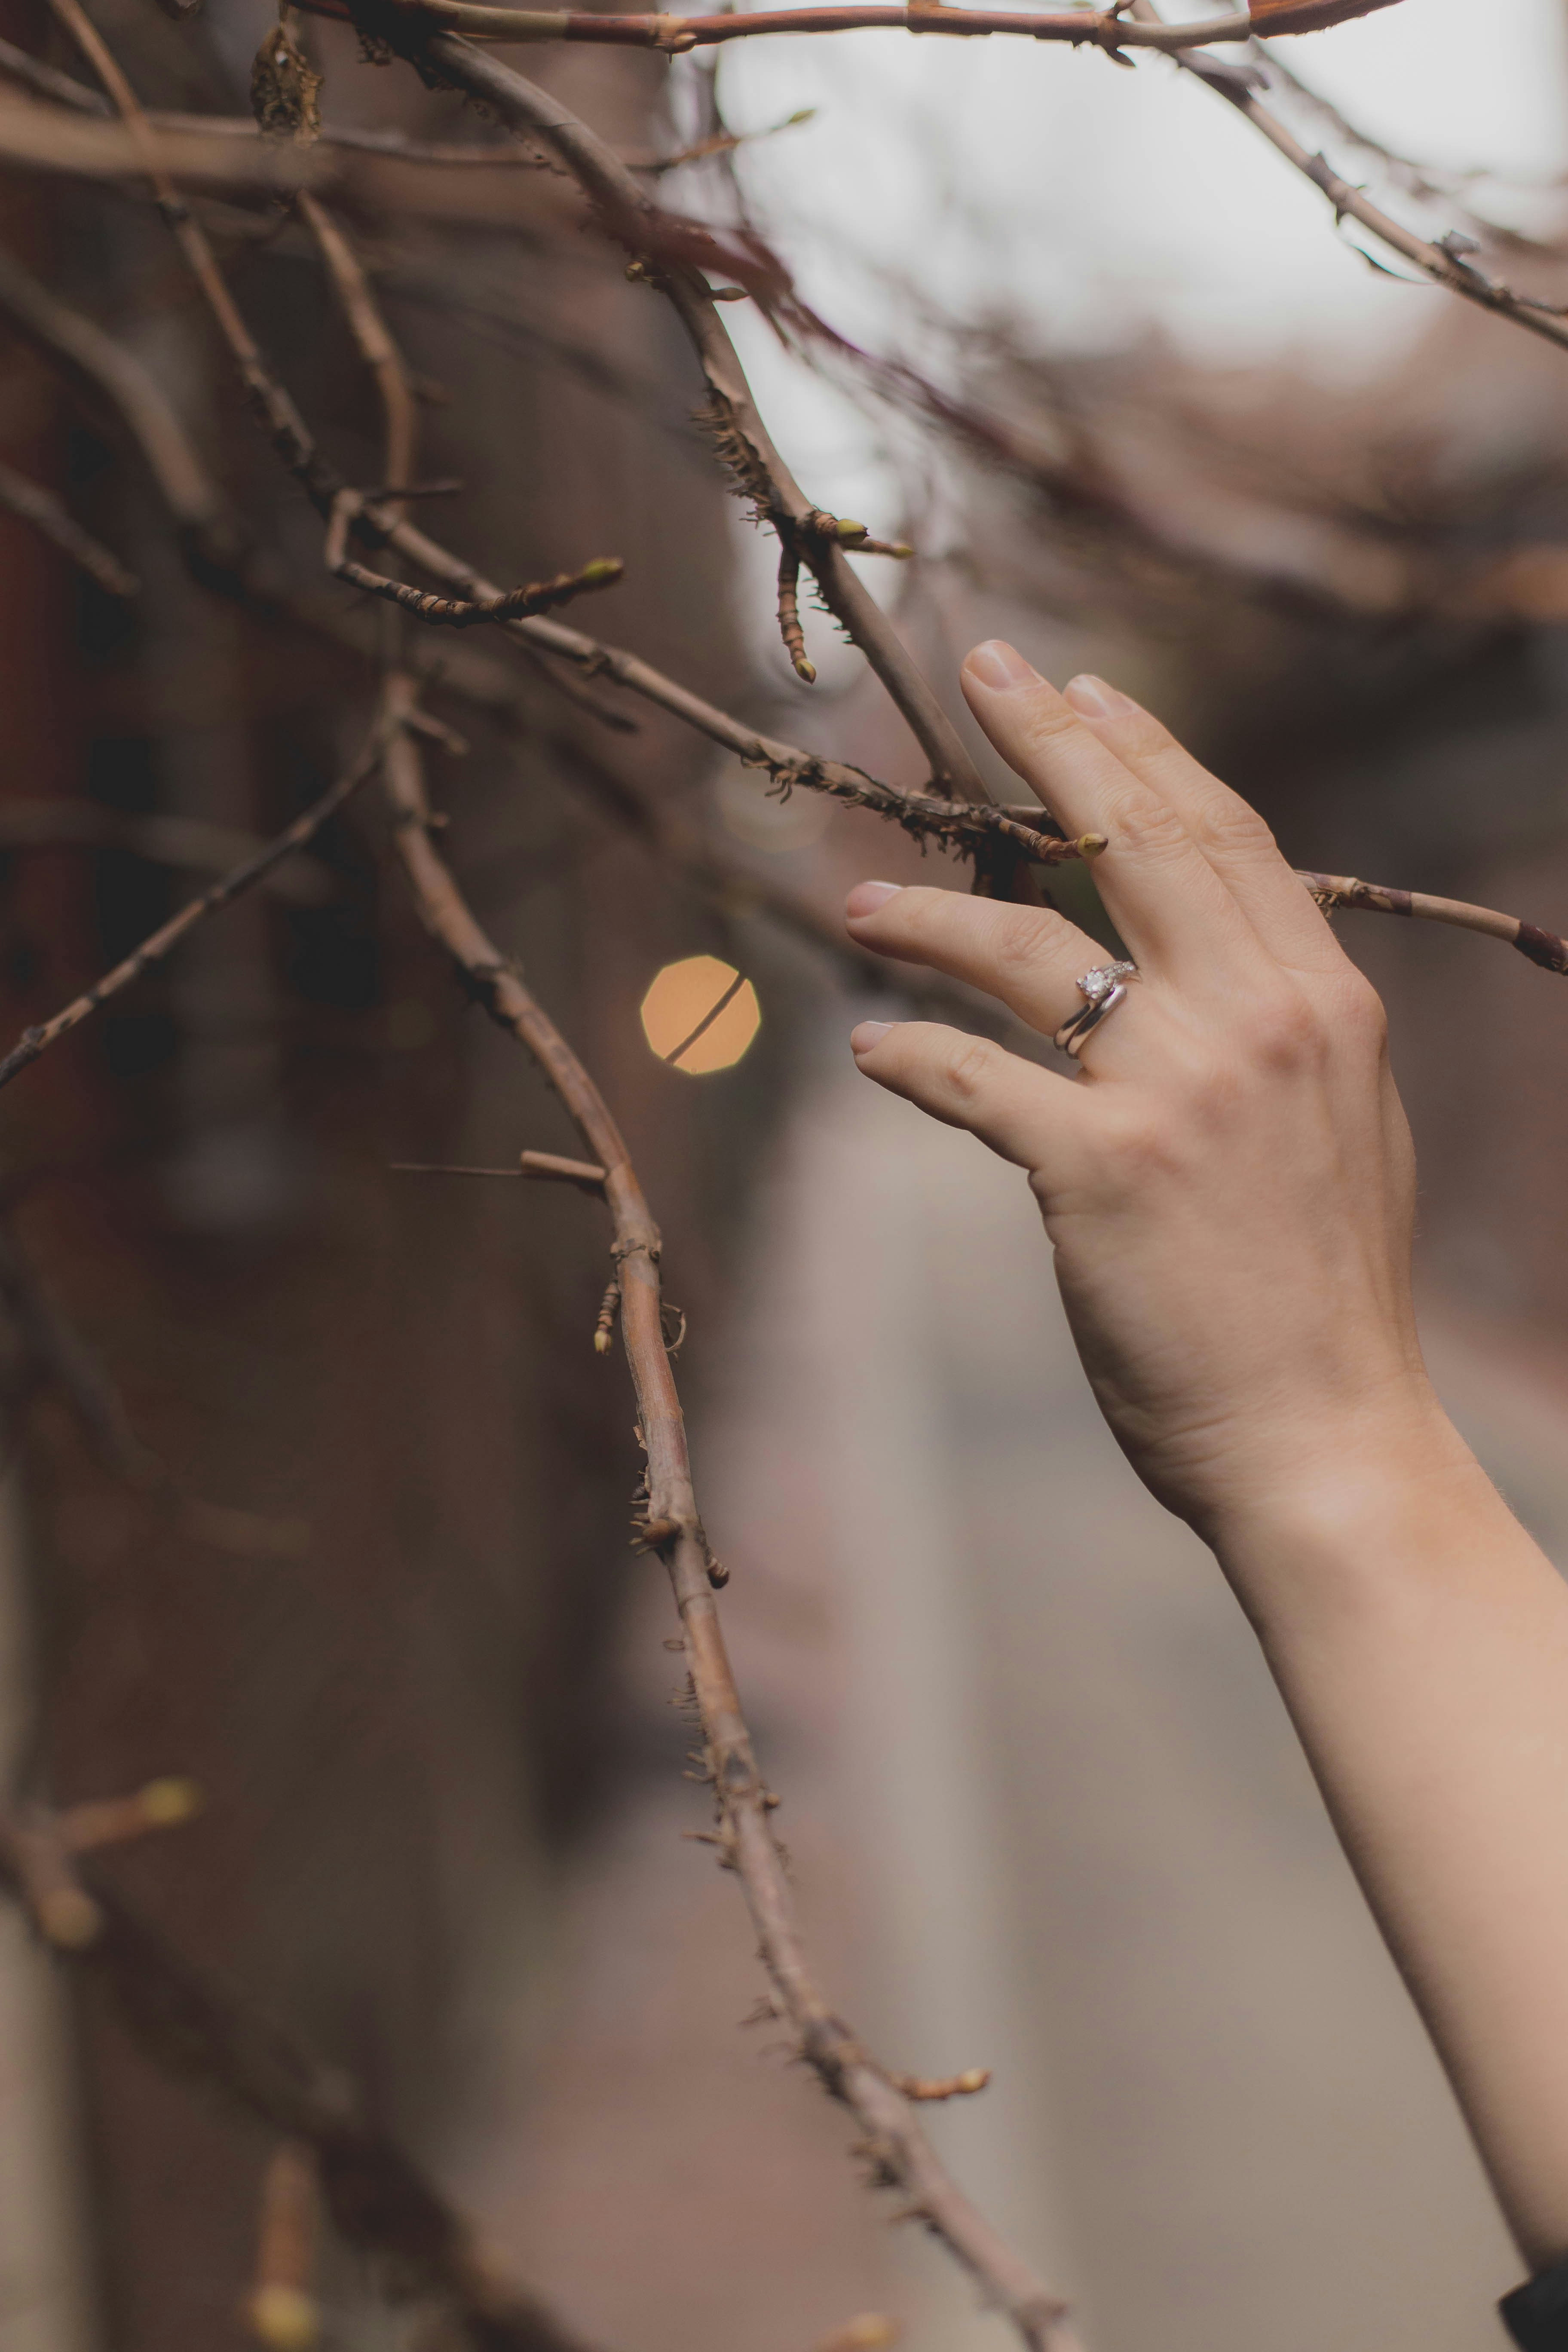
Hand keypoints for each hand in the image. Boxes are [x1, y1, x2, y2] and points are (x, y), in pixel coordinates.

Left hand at [844, 643, 1453, 1551]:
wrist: (1330, 1434)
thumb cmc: (1323, 1294)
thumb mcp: (1340, 1128)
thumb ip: (1279, 1033)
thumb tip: (1211, 971)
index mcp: (1320, 1005)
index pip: (1223, 839)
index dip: (1144, 754)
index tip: (1084, 692)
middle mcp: (1257, 1023)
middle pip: (1133, 846)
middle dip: (1048, 748)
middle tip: (982, 673)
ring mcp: (1178, 1093)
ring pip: (1028, 953)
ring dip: (929, 920)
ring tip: (856, 906)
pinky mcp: (1101, 1174)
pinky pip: (977, 1083)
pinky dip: (911, 1059)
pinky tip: (867, 1051)